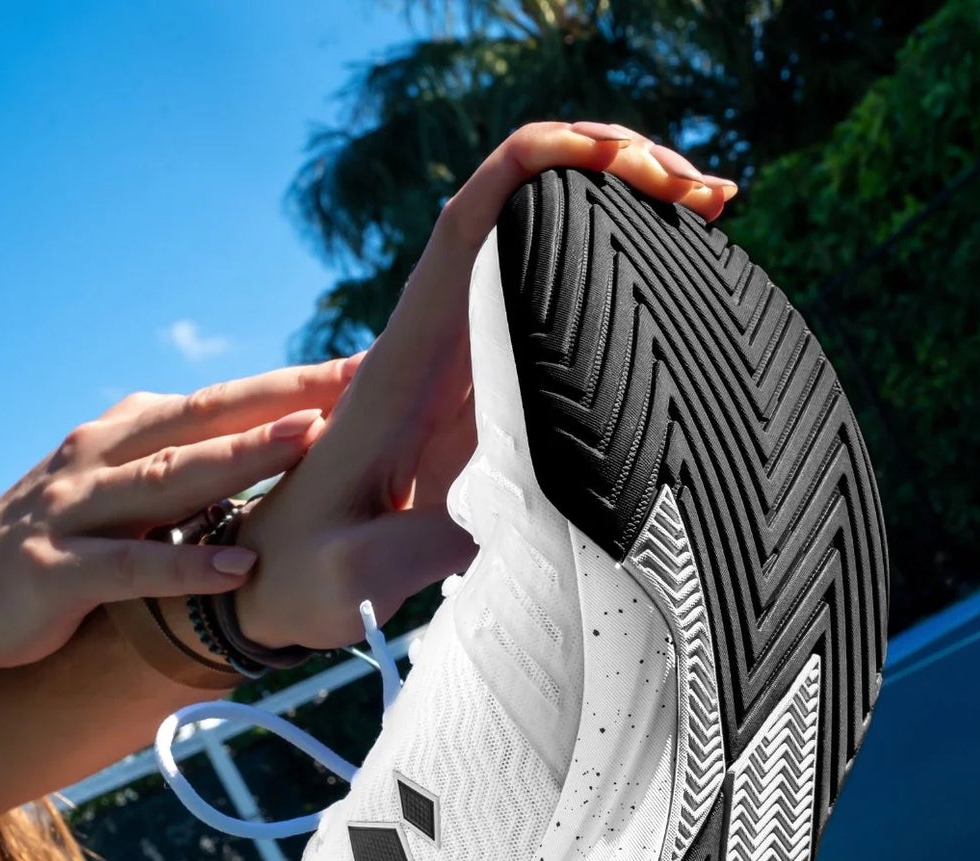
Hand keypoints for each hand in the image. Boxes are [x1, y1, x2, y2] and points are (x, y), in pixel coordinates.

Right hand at [0, 357, 359, 675]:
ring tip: (308, 439)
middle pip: (207, 417)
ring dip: (242, 455)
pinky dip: (187, 566)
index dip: (293, 382)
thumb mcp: (127, 496)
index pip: (223, 399)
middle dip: (284, 396)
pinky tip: (241, 569)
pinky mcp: (59, 571)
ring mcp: (77, 510)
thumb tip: (277, 460)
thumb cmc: (64, 546)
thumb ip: (189, 473)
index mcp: (128, 435)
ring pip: (172, 477)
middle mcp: (103, 457)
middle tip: (357, 377)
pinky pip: (132, 568)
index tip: (363, 364)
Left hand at [234, 120, 737, 650]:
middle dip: (616, 174)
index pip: (472, 220)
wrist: (268, 582)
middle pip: (525, 211)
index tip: (625, 159)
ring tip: (708, 215)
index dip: (545, 164)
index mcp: (404, 361)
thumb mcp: (359, 571)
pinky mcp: (482, 404)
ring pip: (542, 254)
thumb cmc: (301, 574)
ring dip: (622, 217)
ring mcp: (464, 369)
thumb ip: (432, 541)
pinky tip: (664, 287)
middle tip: (711, 197)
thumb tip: (529, 510)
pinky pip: (546, 316)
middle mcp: (437, 344)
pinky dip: (604, 284)